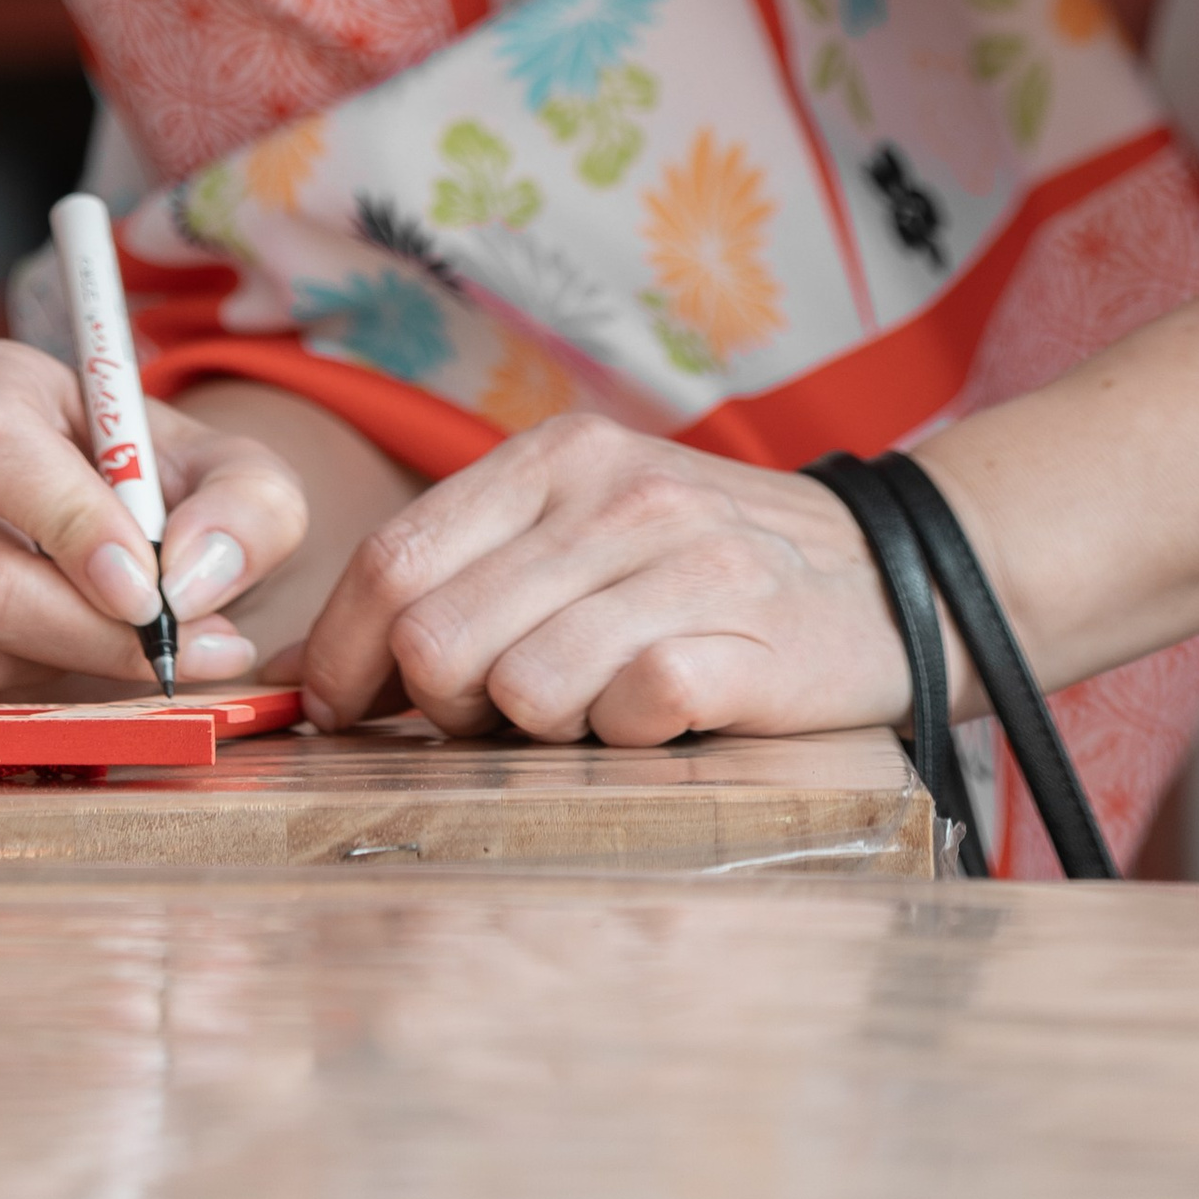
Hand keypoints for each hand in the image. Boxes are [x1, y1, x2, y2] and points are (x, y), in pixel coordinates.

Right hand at [0, 339, 310, 693]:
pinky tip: (69, 644)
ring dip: (69, 664)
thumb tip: (195, 572)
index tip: (147, 588)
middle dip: (87, 631)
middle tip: (174, 649)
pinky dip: (27, 686)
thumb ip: (247, 508)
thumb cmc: (162, 485)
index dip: (65, 523)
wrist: (115, 524)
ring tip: (137, 639)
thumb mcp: (236, 473)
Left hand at [302, 415, 905, 745]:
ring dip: (537, 732)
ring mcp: (683, 564)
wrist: (896, 570)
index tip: (335, 710)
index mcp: (557, 457)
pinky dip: (623, 741)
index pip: (394, 555)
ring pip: (521, 689)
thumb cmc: (706, 564)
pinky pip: (626, 715)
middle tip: (488, 718)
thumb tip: (302, 664)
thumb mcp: (583, 530)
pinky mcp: (745, 640)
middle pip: (436, 634)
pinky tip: (659, 718)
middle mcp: (614, 494)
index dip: (341, 650)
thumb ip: (460, 576)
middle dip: (435, 706)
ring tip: (590, 709)